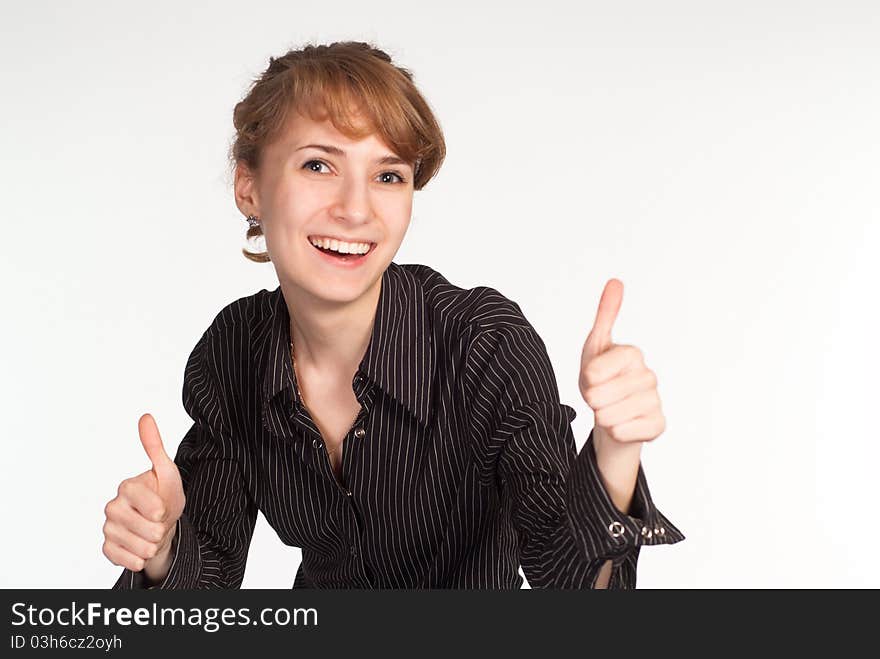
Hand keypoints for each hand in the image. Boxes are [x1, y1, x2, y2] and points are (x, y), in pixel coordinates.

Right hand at [102, 414, 185, 578]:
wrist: (165, 526)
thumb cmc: (166, 497)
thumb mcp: (167, 472)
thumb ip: (155, 447)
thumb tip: (145, 416)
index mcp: (127, 486)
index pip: (139, 498)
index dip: (156, 508)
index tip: (164, 510)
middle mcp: (113, 506)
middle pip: (137, 525)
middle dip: (157, 529)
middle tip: (161, 525)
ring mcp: (109, 527)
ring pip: (130, 542)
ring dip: (149, 546)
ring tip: (155, 539)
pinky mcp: (108, 546)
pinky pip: (118, 557)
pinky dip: (135, 559)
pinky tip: (143, 553)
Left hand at [579, 279, 665, 448]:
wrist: (610, 417)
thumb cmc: (601, 380)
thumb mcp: (595, 348)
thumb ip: (605, 315)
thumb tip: (616, 281)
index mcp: (632, 354)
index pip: (595, 370)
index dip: (586, 378)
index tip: (591, 378)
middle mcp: (649, 376)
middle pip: (599, 395)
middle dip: (590, 400)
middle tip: (597, 397)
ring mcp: (655, 401)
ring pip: (609, 416)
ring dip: (601, 417)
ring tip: (607, 411)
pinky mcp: (658, 425)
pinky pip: (624, 433)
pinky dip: (615, 432)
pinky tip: (621, 425)